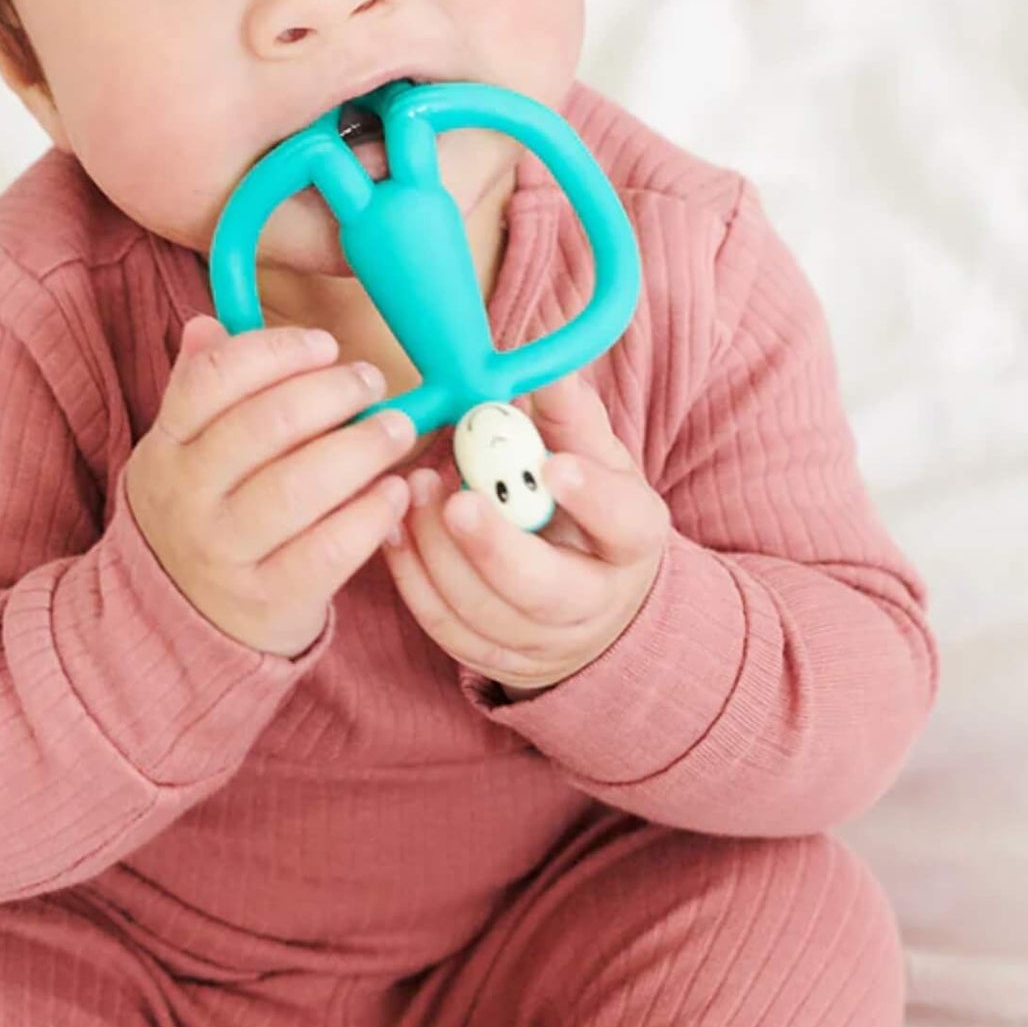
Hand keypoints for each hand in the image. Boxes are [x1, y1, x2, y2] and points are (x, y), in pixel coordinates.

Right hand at [124, 315, 418, 658]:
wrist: (181, 623)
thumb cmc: (204, 513)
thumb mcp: (184, 450)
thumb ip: (201, 387)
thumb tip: (209, 324)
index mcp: (167, 446)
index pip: (213, 379)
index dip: (275, 351)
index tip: (325, 344)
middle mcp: (189, 497)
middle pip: (263, 427)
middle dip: (330, 393)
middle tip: (372, 380)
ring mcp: (226, 553)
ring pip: (299, 488)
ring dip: (360, 448)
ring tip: (397, 428)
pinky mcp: (269, 599)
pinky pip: (328, 551)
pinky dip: (369, 515)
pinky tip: (395, 490)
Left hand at [381, 370, 669, 696]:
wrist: (588, 597)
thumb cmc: (586, 511)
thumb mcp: (597, 460)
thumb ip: (571, 419)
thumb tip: (551, 369)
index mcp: (631, 540)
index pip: (623, 523)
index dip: (593, 497)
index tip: (556, 465)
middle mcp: (594, 602)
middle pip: (545, 590)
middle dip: (494, 547)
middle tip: (456, 499)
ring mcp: (542, 641)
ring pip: (484, 612)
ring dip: (440, 552)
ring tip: (417, 488)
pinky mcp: (493, 657)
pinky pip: (445, 626)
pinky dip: (414, 577)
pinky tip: (396, 525)